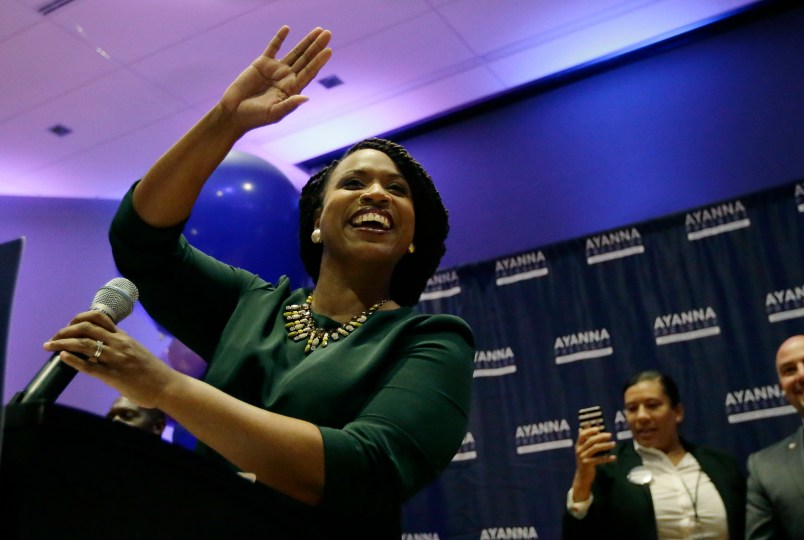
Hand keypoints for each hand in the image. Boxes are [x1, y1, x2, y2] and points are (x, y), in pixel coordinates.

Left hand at [43, 310, 178, 408]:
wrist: (167, 386)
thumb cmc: (152, 372)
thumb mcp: (135, 352)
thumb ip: (119, 348)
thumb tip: (96, 351)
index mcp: (124, 337)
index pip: (98, 317)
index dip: (78, 318)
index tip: (68, 326)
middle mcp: (119, 344)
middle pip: (86, 327)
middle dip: (64, 331)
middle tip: (54, 338)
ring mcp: (116, 359)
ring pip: (84, 344)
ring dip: (62, 343)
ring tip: (50, 346)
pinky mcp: (114, 376)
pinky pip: (89, 366)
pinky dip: (72, 360)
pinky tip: (62, 358)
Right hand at [220, 26, 332, 131]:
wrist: (234, 112)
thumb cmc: (255, 117)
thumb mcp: (274, 113)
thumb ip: (290, 104)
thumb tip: (306, 98)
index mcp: (292, 89)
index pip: (309, 73)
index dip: (319, 62)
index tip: (329, 50)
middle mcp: (287, 78)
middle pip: (306, 59)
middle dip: (317, 46)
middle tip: (328, 33)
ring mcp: (275, 70)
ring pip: (294, 52)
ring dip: (306, 41)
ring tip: (318, 30)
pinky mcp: (262, 63)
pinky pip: (273, 47)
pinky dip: (279, 38)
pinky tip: (287, 29)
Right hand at [571, 426, 615, 500]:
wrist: (582, 476)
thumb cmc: (586, 460)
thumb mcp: (584, 450)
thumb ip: (586, 441)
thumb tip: (586, 428)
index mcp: (578, 445)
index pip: (582, 435)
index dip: (590, 430)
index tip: (598, 428)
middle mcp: (579, 450)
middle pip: (591, 440)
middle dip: (601, 436)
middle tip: (610, 435)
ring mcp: (583, 457)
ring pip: (595, 448)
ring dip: (606, 445)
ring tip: (614, 444)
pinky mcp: (587, 464)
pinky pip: (599, 459)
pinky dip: (607, 458)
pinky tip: (614, 457)